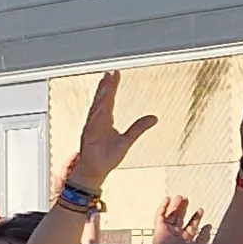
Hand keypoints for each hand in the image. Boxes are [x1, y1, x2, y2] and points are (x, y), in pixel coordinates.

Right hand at [66, 71, 159, 189]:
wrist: (95, 170)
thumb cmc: (106, 157)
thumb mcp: (128, 140)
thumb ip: (139, 128)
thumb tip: (154, 118)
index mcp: (105, 119)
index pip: (109, 99)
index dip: (112, 86)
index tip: (115, 74)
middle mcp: (97, 120)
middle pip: (102, 99)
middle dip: (106, 86)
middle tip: (111, 73)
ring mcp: (92, 127)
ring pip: (97, 107)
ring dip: (101, 95)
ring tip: (107, 83)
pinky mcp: (89, 135)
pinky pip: (93, 121)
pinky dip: (97, 112)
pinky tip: (102, 104)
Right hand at [154, 198, 212, 243]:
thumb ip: (205, 236)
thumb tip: (209, 226)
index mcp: (186, 239)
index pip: (191, 225)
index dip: (196, 217)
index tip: (200, 210)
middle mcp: (176, 234)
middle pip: (180, 218)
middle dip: (184, 208)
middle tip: (187, 199)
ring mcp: (167, 231)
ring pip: (171, 215)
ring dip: (175, 206)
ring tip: (180, 197)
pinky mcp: (158, 228)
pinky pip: (159, 215)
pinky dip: (163, 207)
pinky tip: (168, 199)